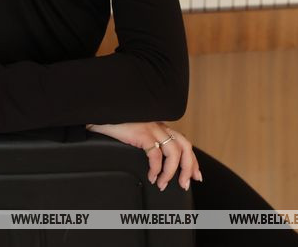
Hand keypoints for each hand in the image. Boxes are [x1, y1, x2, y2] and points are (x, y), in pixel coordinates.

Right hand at [86, 122, 201, 191]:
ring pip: (174, 152)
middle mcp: (160, 126)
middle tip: (184, 184)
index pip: (184, 143)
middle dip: (189, 168)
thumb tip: (156, 167)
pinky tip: (151, 176)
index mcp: (161, 127)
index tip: (196, 175)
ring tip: (163, 184)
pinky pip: (156, 154)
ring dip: (171, 172)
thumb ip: (148, 144)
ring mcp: (151, 128)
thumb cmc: (116, 125)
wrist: (101, 113)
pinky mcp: (141, 133)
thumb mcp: (137, 134)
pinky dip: (156, 169)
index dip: (193, 161)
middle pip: (185, 147)